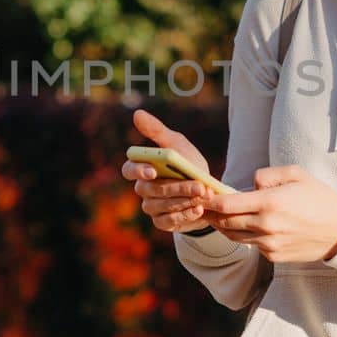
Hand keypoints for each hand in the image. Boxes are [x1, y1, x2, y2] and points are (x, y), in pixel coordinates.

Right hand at [123, 108, 214, 233]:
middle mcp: (143, 189)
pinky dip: (184, 215)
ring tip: (204, 195)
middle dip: (177, 187)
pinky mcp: (162, 222)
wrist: (207, 191)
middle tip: (199, 186)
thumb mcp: (177, 145)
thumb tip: (137, 114)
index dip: (138, 171)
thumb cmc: (187, 164)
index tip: (152, 170)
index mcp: (142, 169)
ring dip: (184, 200)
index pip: (129, 170)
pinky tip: (199, 209)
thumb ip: (157, 131)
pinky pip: (168, 221)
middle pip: (152, 190)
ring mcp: (151, 207)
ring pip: (162, 206)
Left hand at [200, 165, 336, 263]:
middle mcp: (266, 225)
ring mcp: (269, 244)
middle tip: (205, 206)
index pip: (227, 204)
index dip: (210, 201)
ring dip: (225, 226)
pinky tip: (249, 226)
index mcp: (270, 202)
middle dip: (212, 214)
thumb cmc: (319, 198)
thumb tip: (247, 185)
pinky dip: (246, 236)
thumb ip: (266, 175)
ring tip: (220, 216)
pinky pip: (251, 245)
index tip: (202, 196)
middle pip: (226, 222)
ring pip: (235, 236)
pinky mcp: (273, 256)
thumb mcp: (295, 174)